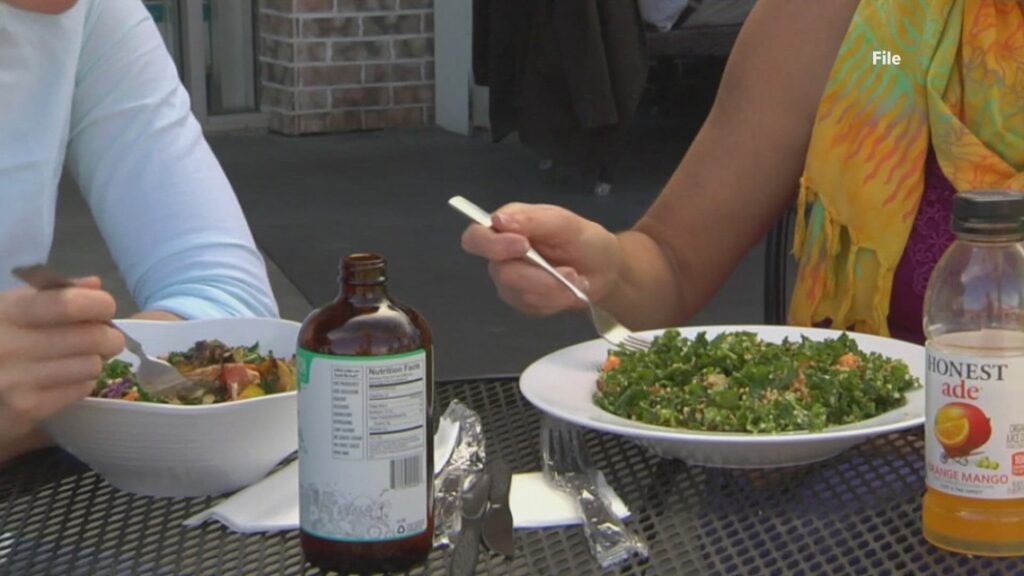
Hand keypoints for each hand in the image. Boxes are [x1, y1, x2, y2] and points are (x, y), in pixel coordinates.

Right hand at [0, 277, 123, 459]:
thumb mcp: (9, 309)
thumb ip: (52, 295)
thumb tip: (94, 285)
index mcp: (6, 312)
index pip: (69, 304)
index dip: (99, 304)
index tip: (103, 308)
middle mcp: (9, 345)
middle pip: (91, 338)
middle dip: (108, 336)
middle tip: (103, 338)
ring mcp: (15, 381)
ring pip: (91, 366)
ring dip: (93, 361)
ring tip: (76, 359)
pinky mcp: (25, 409)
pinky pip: (80, 390)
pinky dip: (81, 382)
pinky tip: (61, 378)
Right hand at [460, 203, 621, 315]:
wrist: (604, 269)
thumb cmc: (584, 239)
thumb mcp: (565, 223)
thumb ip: (532, 220)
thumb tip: (497, 220)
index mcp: (506, 227)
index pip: (475, 237)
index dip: (492, 245)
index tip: (523, 245)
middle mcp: (501, 256)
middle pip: (501, 273)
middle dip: (540, 276)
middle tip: (570, 272)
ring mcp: (510, 281)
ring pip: (520, 293)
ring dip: (555, 289)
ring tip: (577, 279)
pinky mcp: (522, 302)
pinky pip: (533, 307)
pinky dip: (558, 300)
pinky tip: (572, 290)